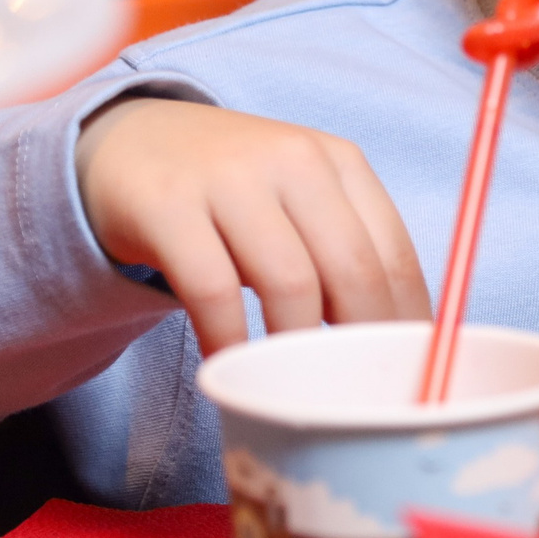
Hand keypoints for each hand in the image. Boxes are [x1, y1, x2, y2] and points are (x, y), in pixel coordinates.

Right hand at [75, 99, 428, 352]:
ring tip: (293, 385)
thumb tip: (392, 341)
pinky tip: (228, 365)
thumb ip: (343, 251)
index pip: (394, 254)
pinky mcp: (169, 205)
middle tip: (352, 394)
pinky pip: (213, 290)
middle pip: (352, 270)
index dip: (405, 324)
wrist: (133, 143)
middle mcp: (292, 159)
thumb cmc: (233, 190)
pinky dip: (228, 340)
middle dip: (361, 343)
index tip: (405, 372)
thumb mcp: (298, 199)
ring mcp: (229, 178)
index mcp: (339, 160)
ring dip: (297, 349)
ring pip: (290, 283)